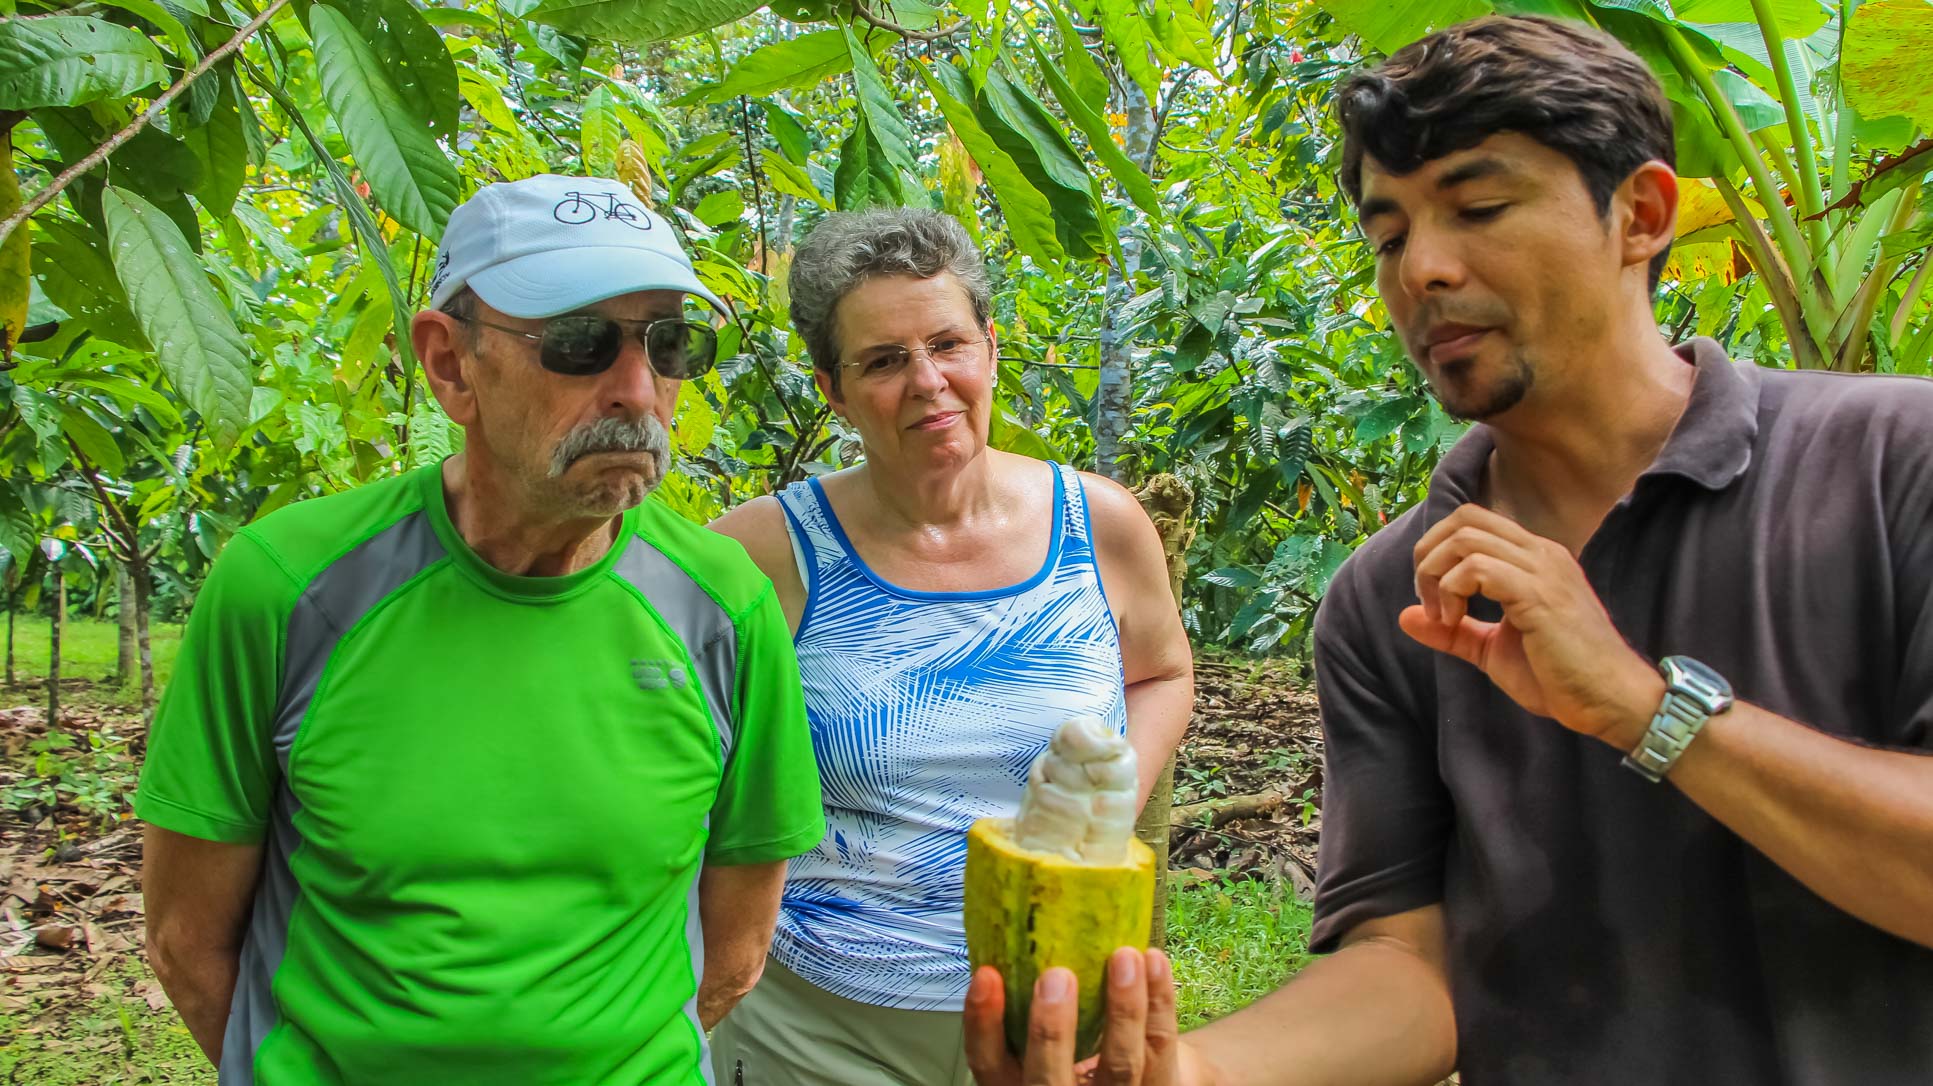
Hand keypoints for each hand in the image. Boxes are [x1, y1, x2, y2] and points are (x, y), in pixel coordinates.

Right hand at [964, 948, 1213, 1085]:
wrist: (1132, 1080)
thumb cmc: (1071, 1048)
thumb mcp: (1034, 1037)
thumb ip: (1021, 1004)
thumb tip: (1005, 925)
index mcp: (1018, 1084)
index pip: (988, 1063)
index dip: (983, 1023)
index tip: (986, 974)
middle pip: (1049, 1080)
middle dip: (1051, 1032)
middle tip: (1057, 976)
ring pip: (1120, 1065)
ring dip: (1124, 1011)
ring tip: (1125, 957)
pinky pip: (1161, 1046)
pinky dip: (1160, 1002)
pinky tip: (1154, 961)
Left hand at [1398, 504, 1661, 743]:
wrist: (1612, 702)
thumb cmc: (1560, 677)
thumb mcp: (1494, 649)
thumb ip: (1453, 630)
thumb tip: (1404, 616)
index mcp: (1534, 558)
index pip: (1472, 521)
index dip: (1436, 551)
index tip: (1431, 599)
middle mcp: (1540, 553)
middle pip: (1463, 518)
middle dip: (1428, 555)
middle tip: (1428, 602)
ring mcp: (1542, 570)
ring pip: (1465, 538)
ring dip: (1436, 576)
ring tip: (1442, 618)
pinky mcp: (1539, 594)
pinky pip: (1479, 568)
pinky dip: (1452, 591)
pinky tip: (1454, 622)